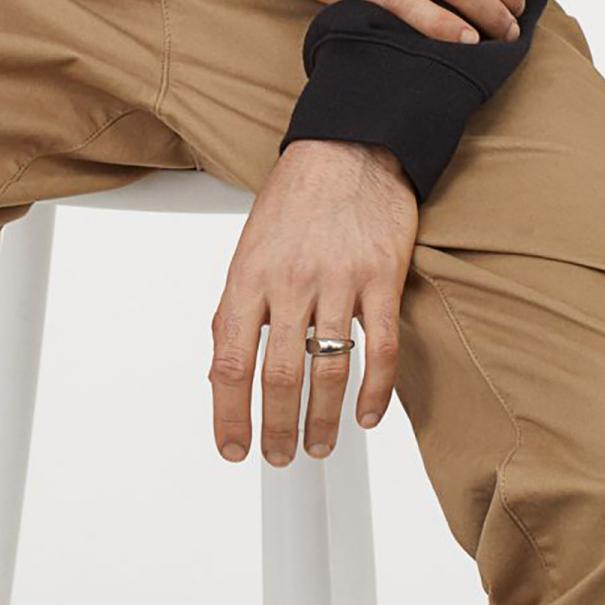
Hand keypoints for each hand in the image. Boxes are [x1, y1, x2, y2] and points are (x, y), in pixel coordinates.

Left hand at [207, 141, 414, 464]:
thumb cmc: (296, 198)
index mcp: (248, 276)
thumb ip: (238, 309)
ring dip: (322, 420)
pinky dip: (375, 391)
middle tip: (279, 457)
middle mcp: (291, 281)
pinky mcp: (382, 277)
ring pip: (330, 369)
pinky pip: (380, 348)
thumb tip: (222, 369)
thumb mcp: (248, 249)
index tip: (233, 447)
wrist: (348, 147)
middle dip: (276, 428)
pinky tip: (368, 415)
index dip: (229, 414)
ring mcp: (339, 280)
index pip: (229, 361)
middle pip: (279, 375)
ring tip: (318, 445)